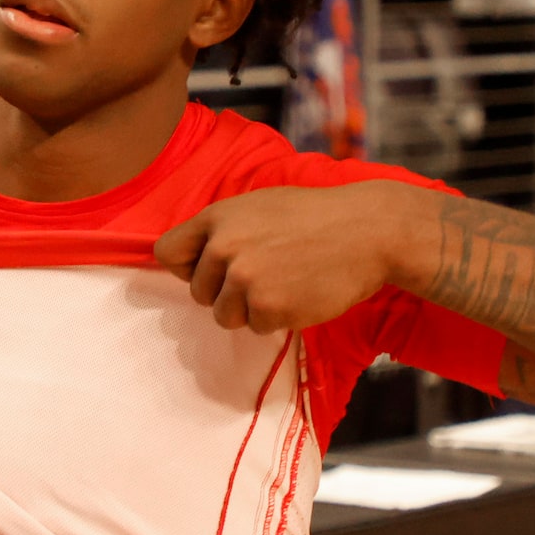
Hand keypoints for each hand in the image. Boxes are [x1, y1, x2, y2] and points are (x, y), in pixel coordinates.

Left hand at [152, 182, 427, 333]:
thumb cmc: (316, 218)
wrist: (368, 231)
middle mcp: (223, 247)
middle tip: (267, 275)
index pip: (167, 253)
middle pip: (199, 293)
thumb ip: (223, 230)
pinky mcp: (267, 307)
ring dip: (251, 309)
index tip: (210, 271)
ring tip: (285, 282)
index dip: (188, 267)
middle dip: (227, 293)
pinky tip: (300, 293)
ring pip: (225, 316)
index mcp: (217, 217)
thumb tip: (192, 260)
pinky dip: (277, 318)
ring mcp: (244, 279)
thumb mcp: (259, 206)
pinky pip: (256, 327)